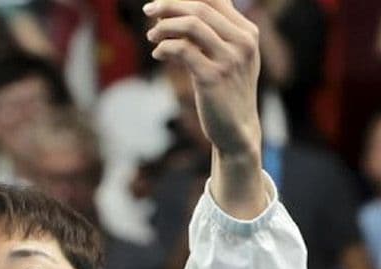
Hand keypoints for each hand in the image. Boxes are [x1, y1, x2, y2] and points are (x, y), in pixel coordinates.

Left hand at [145, 0, 260, 163]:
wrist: (236, 127)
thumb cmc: (228, 89)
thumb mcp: (232, 56)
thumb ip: (219, 32)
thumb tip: (193, 5)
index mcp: (247, 32)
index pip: (216, 0)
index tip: (162, 2)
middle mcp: (242, 42)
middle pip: (200, 8)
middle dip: (169, 5)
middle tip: (148, 10)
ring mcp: (229, 59)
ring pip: (191, 25)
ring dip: (164, 27)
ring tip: (152, 36)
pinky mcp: (212, 77)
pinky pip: (182, 50)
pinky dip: (164, 47)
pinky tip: (158, 54)